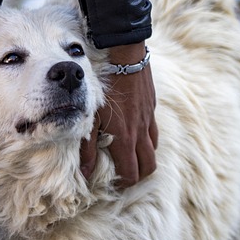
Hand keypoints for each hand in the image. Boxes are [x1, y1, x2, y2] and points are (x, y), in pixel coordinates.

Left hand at [80, 41, 157, 187]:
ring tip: (129, 156)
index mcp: (125, 138)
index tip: (114, 182)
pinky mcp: (151, 108)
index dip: (125, 183)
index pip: (132, 174)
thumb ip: (87, 148)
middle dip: (138, 175)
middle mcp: (141, 132)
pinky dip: (147, 139)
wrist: (125, 56)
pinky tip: (134, 133)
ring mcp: (149, 120)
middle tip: (124, 173)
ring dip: (144, 157)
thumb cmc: (103, 85)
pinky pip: (154, 131)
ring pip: (154, 150)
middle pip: (149, 167)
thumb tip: (85, 173)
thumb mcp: (89, 117)